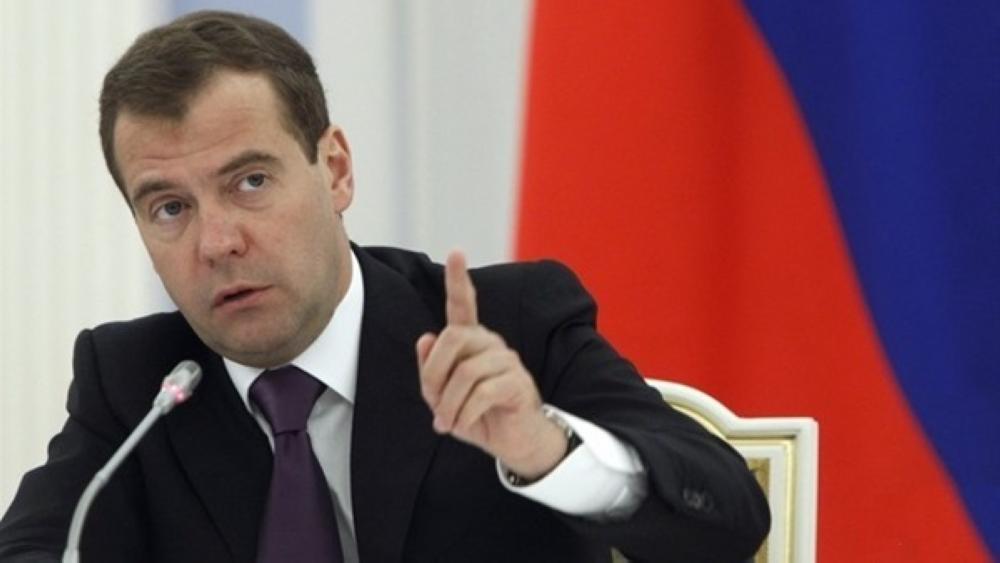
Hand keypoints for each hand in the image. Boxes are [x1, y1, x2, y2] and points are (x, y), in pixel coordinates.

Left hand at [416, 251, 568, 478]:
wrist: (513, 444)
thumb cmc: (476, 416)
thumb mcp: (442, 398)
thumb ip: (431, 370)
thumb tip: (425, 337)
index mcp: (472, 341)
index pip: (464, 304)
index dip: (459, 279)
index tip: (457, 252)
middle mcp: (491, 343)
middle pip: (452, 339)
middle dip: (433, 374)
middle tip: (433, 407)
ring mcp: (507, 360)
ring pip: (465, 372)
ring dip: (448, 404)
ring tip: (448, 423)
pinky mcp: (518, 382)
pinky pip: (481, 392)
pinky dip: (464, 414)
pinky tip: (462, 426)